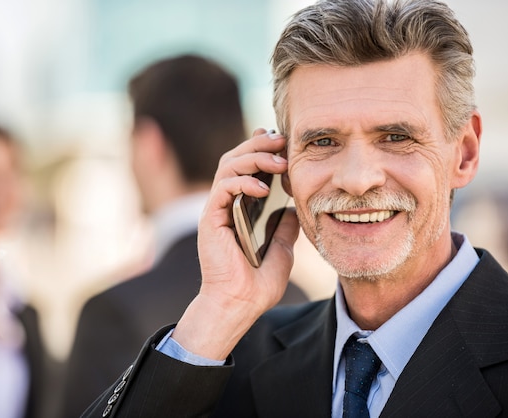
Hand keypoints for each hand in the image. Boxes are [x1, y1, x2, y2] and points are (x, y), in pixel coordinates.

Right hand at [172, 128, 299, 359]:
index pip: (247, 168)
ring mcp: (217, 209)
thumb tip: (296, 208)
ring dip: (253, 157)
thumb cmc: (258, 282)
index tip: (284, 142)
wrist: (240, 304)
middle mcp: (226, 204)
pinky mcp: (211, 218)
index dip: (262, 149)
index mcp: (241, 208)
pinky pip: (223, 187)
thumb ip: (286, 225)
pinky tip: (264, 188)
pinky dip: (243, 182)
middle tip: (282, 141)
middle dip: (259, 145)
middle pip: (235, 158)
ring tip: (278, 162)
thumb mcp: (283, 249)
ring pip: (227, 166)